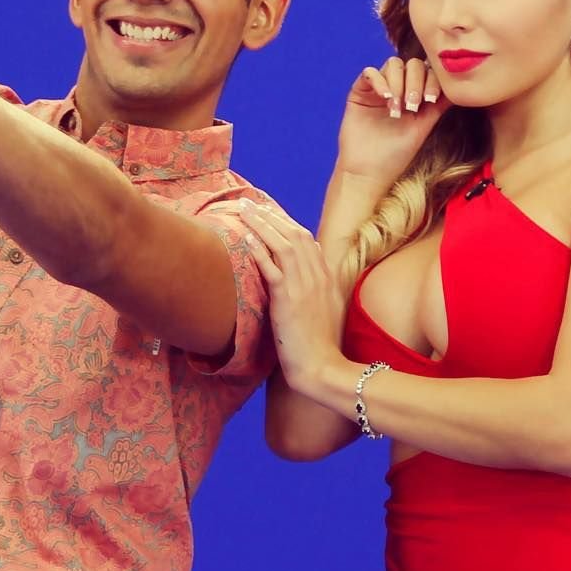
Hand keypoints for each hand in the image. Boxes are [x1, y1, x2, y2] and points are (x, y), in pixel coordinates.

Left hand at [240, 200, 344, 397]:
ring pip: (282, 244)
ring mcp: (304, 286)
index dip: (285, 223)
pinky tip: (244, 237)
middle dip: (270, 216)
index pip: (306, 240)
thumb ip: (317, 293)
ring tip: (243, 211)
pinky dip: (258, 249)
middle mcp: (318, 276)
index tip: (268, 213)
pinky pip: (271, 267)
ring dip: (261, 224)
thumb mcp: (326, 314)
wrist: (323, 367)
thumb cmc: (322, 347)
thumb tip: (306, 283)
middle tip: (250, 203)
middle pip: (293, 234)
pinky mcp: (288, 299)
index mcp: (327, 278)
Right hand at [336, 56, 450, 193]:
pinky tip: (384, 98)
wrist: (369, 171)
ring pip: (393, 64)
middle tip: (412, 106)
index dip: (432, 79)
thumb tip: (459, 85)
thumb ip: (439, 104)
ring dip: (398, 83)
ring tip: (396, 108)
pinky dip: (379, 80)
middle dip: (415, 82)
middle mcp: (398, 88)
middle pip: (412, 64)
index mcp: (415, 95)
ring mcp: (379, 89)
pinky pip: (369, 72)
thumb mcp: (424, 126)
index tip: (430, 100)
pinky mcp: (360, 92)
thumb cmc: (396, 155)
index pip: (429, 72)